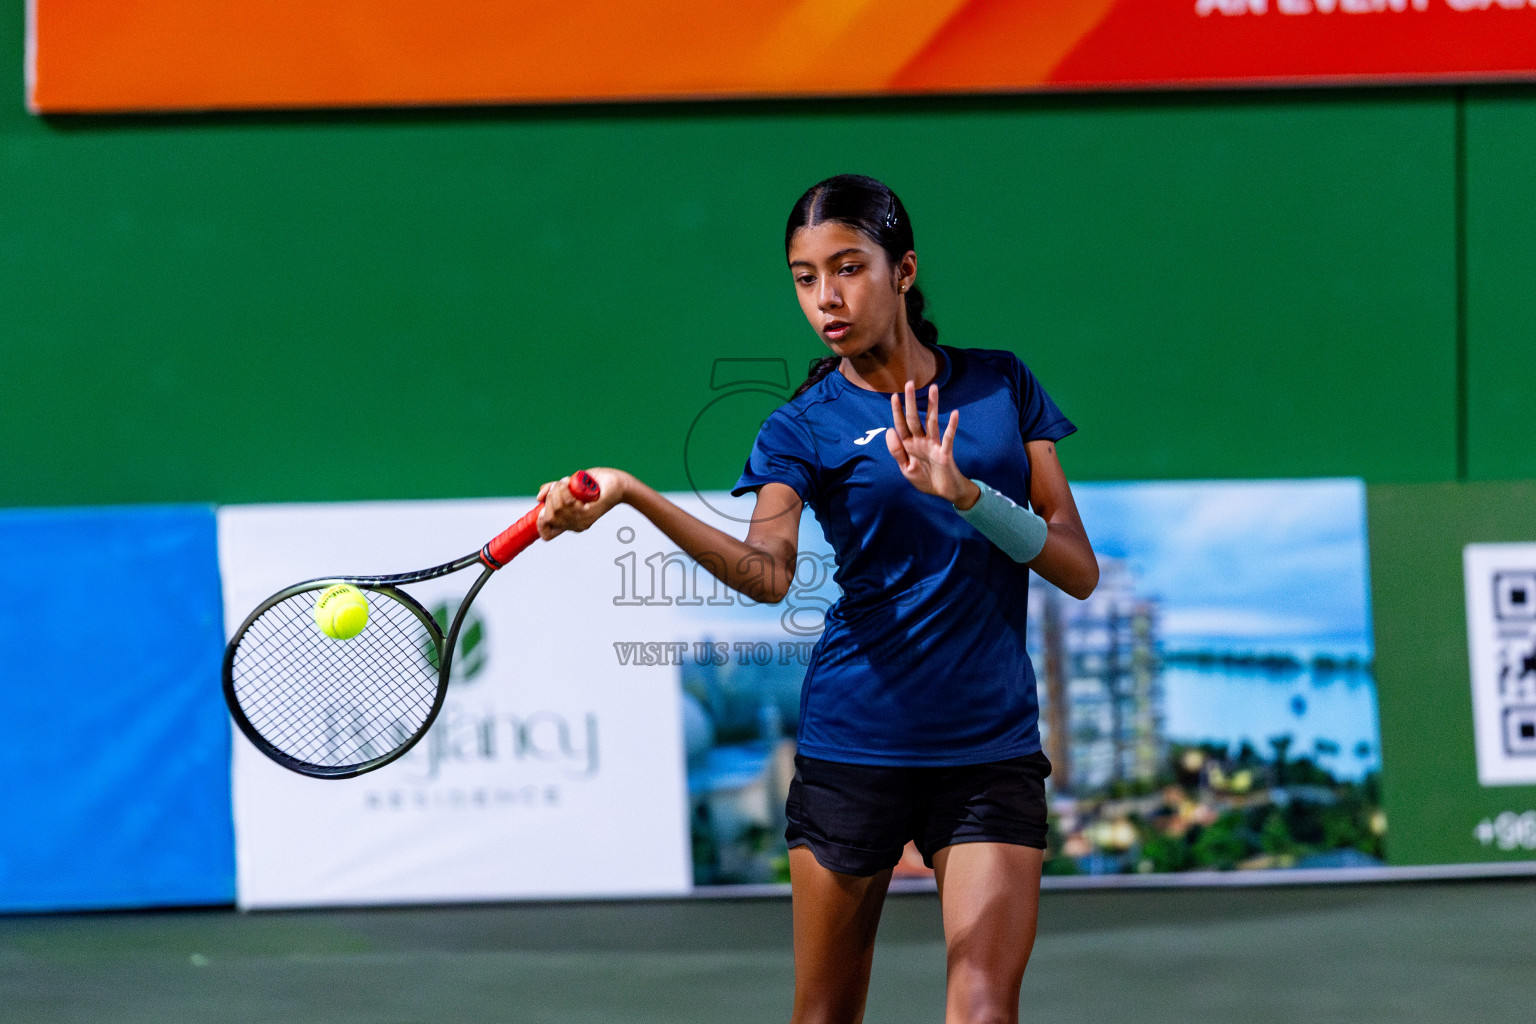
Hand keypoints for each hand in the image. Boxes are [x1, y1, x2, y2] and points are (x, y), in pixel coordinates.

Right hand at [536, 467, 629, 539]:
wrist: (617, 483)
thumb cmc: (595, 484)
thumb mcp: (569, 485)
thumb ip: (554, 490)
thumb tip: (539, 498)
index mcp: (569, 522)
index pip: (547, 533)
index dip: (539, 523)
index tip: (542, 507)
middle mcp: (575, 525)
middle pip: (549, 516)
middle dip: (550, 497)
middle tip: (561, 483)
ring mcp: (583, 521)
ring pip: (558, 509)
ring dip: (559, 491)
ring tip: (567, 480)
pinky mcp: (590, 513)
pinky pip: (570, 506)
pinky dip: (567, 492)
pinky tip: (572, 484)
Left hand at [885, 382, 978, 506]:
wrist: (945, 493)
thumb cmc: (926, 480)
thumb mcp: (906, 469)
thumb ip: (897, 452)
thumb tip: (890, 430)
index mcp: (910, 446)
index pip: (901, 425)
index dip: (897, 411)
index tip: (894, 395)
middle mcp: (921, 441)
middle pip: (914, 418)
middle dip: (911, 402)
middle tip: (910, 383)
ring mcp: (934, 445)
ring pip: (932, 422)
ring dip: (932, 405)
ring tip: (933, 389)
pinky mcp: (945, 452)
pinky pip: (948, 438)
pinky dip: (951, 426)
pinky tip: (954, 413)